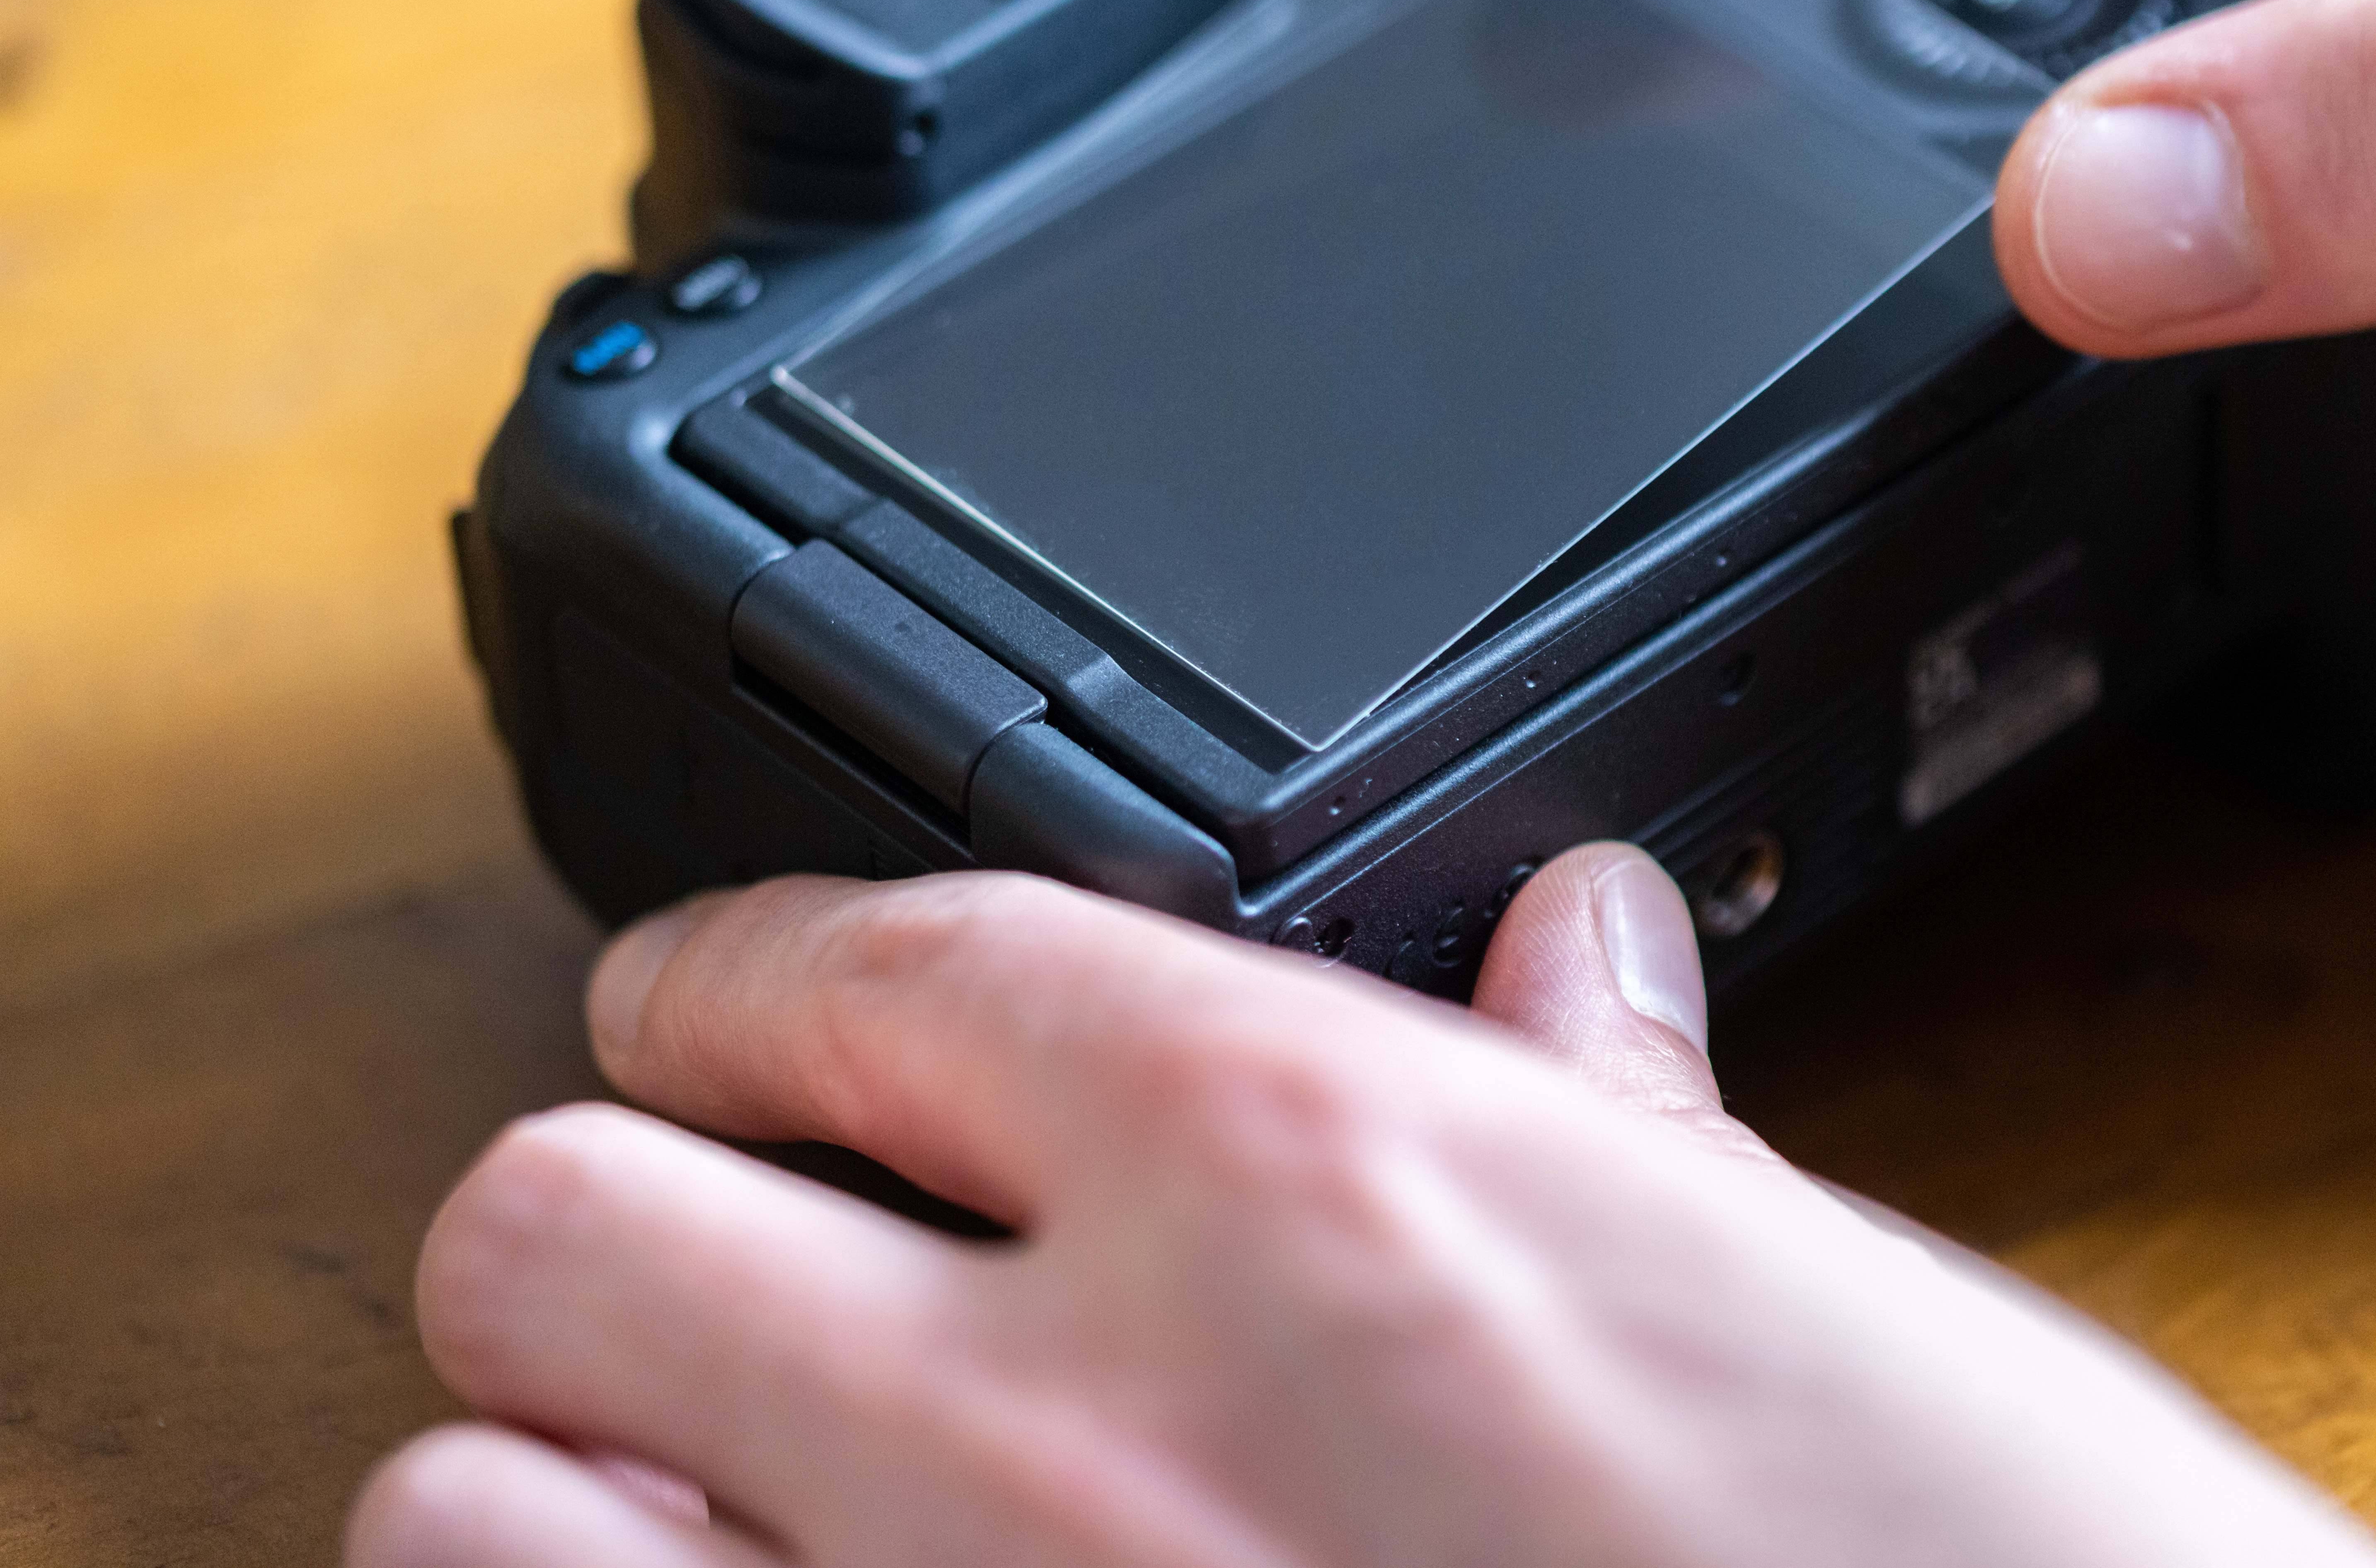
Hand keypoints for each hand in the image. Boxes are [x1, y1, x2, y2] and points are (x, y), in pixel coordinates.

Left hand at [346, 853, 2375, 1566]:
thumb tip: (1583, 960)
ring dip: (554, 1497)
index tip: (724, 1016)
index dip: (746, 973)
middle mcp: (1073, 1429)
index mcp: (1313, 1188)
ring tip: (696, 1509)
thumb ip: (1617, 1138)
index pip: (862, 963)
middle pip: (561, 1215)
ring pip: (464, 1518)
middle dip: (614, 1221)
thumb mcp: (1815, 1325)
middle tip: (711, 1268)